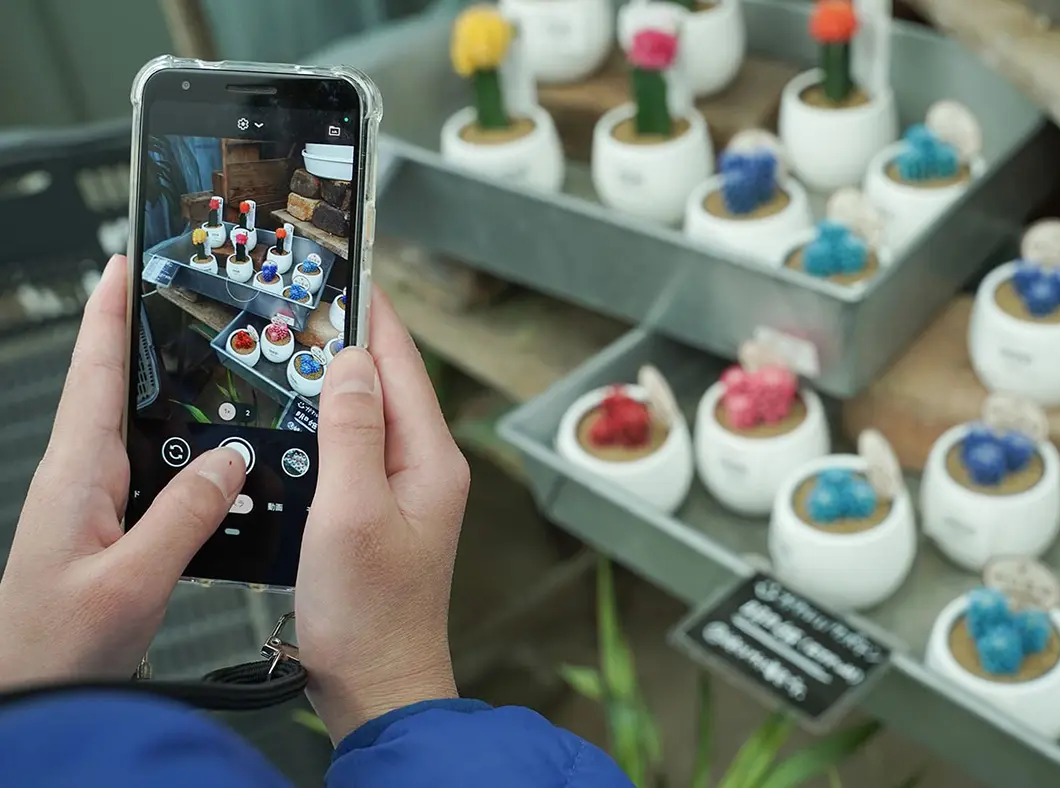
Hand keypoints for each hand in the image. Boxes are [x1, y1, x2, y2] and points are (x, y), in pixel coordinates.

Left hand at [0, 256, 246, 685]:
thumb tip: (232, 459)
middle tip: (183, 299)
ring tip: (217, 372)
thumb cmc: (57, 645)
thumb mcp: (133, 579)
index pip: (96, 376)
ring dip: (174, 399)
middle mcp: (82, 480)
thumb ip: (185, 515)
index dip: (110, 316)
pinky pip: (156, 475)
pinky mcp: (113, 530)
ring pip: (142, 433)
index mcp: (77, 476)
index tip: (125, 265)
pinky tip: (220, 463)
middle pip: (118, 391)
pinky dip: (189, 455)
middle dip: (146, 340)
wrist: (32, 694)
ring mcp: (96, 505)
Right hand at [296, 287, 470, 743]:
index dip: (374, 312)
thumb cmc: (371, 615)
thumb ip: (352, 432)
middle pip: (388, 382)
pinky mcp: (379, 512)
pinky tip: (300, 420)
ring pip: (369, 413)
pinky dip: (328, 425)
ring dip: (337, 380)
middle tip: (306, 299)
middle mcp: (426, 467)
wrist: (376, 685)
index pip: (402, 363)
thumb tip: (351, 360)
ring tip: (296, 344)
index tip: (351, 266)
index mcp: (431, 459)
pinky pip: (356, 449)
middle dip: (350, 338)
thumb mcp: (351, 512)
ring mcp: (404, 490)